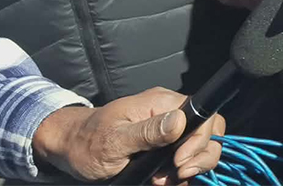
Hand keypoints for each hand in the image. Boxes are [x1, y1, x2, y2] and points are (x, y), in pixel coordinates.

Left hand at [32, 87, 224, 182]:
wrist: (71, 150)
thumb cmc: (88, 142)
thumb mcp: (113, 140)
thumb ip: (147, 132)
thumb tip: (179, 121)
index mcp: (162, 104)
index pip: (203, 115)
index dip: (199, 140)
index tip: (179, 163)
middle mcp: (171, 114)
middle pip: (210, 131)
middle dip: (199, 157)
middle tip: (174, 175)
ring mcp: (170, 131)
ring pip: (202, 147)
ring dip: (189, 168)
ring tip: (163, 181)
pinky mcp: (166, 148)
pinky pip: (188, 159)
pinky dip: (182, 174)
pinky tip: (164, 181)